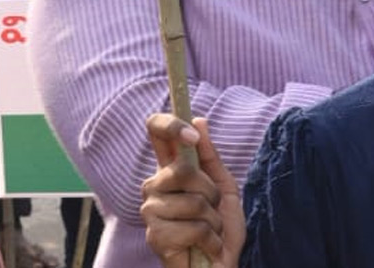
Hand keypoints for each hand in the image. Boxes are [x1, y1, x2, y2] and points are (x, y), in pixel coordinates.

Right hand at [141, 114, 244, 267]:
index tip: (191, 133)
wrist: (221, 266)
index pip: (156, 132)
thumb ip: (209, 156)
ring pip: (194, 201)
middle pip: (182, 169)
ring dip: (213, 220)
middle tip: (212, 209)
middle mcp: (154, 186)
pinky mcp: (155, 237)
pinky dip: (211, 239)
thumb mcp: (223, 187)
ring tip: (209, 231)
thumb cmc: (220, 229)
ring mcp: (151, 211)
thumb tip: (199, 120)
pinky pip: (195, 227)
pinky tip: (206, 247)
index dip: (170, 124)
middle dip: (210, 191)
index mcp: (169, 170)